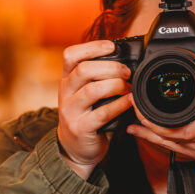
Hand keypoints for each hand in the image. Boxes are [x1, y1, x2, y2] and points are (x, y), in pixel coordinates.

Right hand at [57, 40, 132, 179]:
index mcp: (66, 79)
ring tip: (129, 88)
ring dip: (116, 85)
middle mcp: (65, 92)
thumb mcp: (84, 92)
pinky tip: (129, 102)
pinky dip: (120, 105)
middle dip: (111, 67)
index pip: (70, 55)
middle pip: (84, 70)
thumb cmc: (86, 114)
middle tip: (127, 72)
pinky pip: (103, 113)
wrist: (75, 147)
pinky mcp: (81, 128)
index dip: (92, 47)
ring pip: (93, 90)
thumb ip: (97, 77)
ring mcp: (71, 111)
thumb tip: (126, 61)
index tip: (112, 46)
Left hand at [126, 49, 194, 166]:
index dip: (154, 119)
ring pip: (169, 147)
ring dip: (149, 138)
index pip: (176, 124)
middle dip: (146, 126)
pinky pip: (178, 152)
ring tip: (132, 128)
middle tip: (132, 113)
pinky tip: (150, 138)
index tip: (141, 106)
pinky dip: (162, 144)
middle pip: (167, 137)